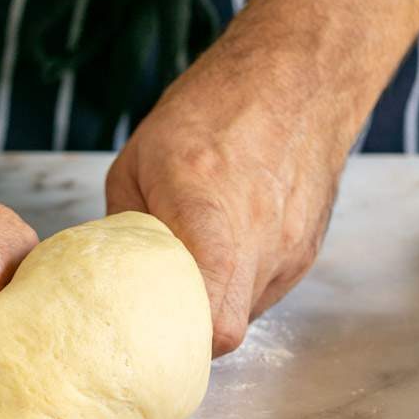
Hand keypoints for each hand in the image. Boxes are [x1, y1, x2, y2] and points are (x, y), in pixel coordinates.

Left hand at [106, 5, 361, 355]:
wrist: (298, 74)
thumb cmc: (213, 107)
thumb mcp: (139, 160)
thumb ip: (125, 228)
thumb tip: (111, 276)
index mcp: (208, 217)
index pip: (212, 324)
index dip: (178, 344)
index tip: (148, 337)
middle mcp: (259, 242)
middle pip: (228, 331)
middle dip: (188, 332)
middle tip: (156, 314)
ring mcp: (291, 249)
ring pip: (246, 311)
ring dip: (214, 303)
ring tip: (190, 267)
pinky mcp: (307, 248)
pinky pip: (264, 288)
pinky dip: (238, 283)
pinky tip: (222, 249)